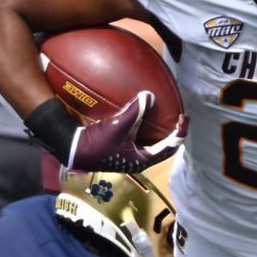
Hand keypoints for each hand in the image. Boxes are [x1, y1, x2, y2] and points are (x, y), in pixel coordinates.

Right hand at [69, 91, 186, 172]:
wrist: (73, 149)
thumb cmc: (96, 143)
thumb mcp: (117, 126)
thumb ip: (135, 111)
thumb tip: (150, 96)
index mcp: (142, 160)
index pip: (169, 148)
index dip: (179, 133)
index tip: (183, 118)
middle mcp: (138, 160)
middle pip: (163, 147)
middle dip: (172, 133)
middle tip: (178, 117)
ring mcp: (129, 155)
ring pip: (151, 142)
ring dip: (159, 131)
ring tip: (165, 116)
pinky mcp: (122, 149)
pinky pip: (140, 137)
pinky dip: (145, 127)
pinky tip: (143, 115)